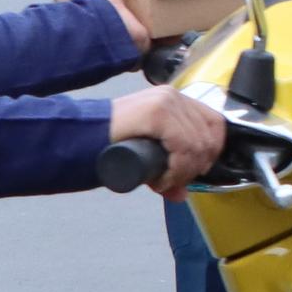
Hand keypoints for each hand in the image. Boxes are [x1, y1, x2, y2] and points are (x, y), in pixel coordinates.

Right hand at [109, 85, 229, 192]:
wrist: (77, 139)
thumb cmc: (109, 145)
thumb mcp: (147, 154)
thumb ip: (167, 169)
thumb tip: (183, 194)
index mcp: (174, 99)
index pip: (214, 123)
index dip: (211, 151)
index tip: (196, 171)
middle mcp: (172, 96)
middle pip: (208, 137)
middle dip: (193, 168)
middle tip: (172, 182)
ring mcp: (165, 102)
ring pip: (197, 145)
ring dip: (182, 173)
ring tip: (162, 183)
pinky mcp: (156, 113)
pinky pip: (182, 147)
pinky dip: (175, 170)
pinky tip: (159, 181)